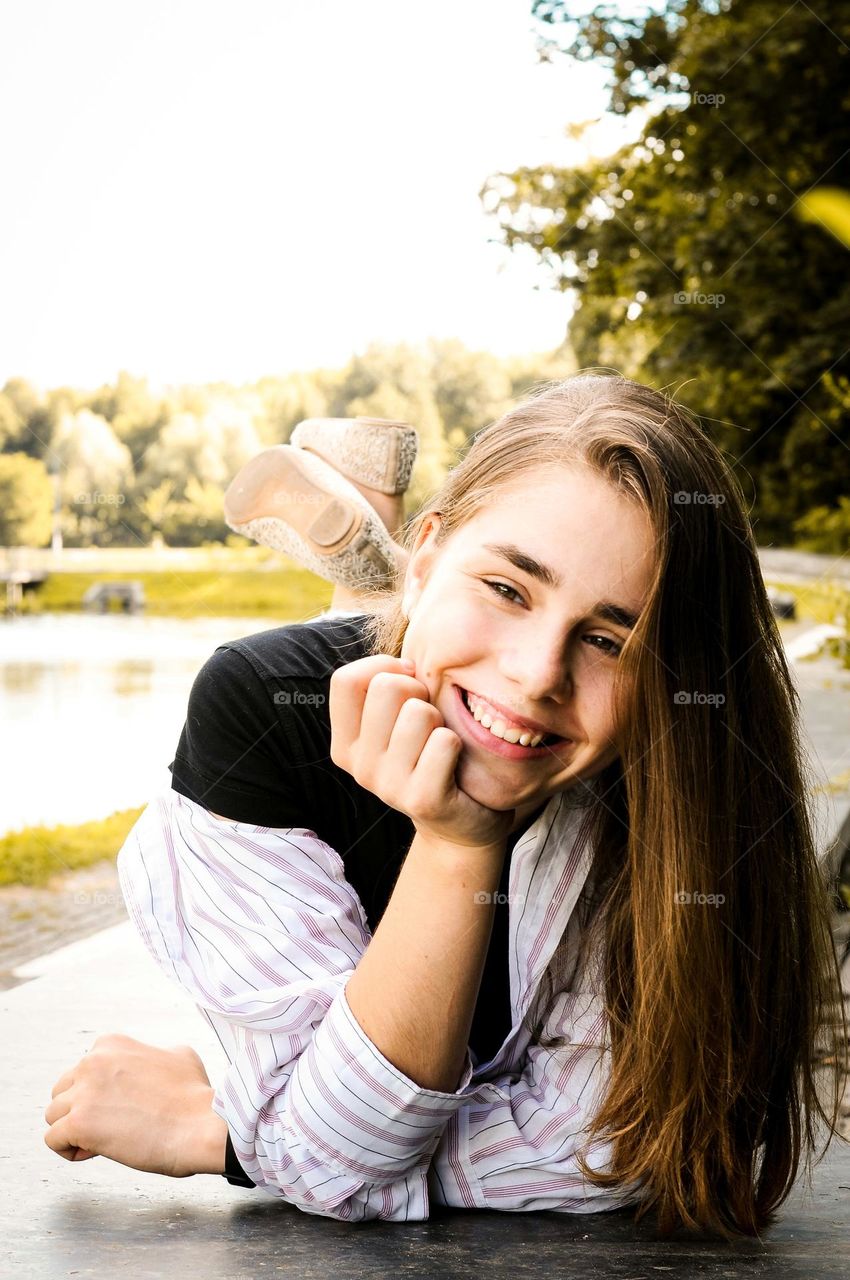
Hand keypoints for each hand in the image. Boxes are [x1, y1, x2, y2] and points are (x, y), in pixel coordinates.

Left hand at [43, 1034, 228, 1178]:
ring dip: (73, 1130)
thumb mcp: (178, 1054)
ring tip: (102, 1141)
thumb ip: (152, 1055)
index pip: (84, 1070)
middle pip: (63, 1091)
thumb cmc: (195, 1097)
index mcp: (112, 1044)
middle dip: (82, 1110)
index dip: (100, 1093)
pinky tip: (95, 1152)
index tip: (121, 1107)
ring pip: (53, 1115)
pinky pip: (53, 1140)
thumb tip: (152, 1063)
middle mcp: (93, 1062)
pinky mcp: (79, 1123)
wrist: (202, 1125)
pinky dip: (69, 1151)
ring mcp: (84, 1092)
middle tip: (111, 1126)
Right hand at [329, 654, 514, 850]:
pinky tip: (454, 763)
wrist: (458, 823)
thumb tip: (407, 663)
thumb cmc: (429, 756)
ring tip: (440, 743)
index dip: (382, 666)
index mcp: (345, 743)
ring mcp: (387, 786)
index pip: (345, 680)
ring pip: (418, 712)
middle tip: (429, 719)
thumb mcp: (396, 724)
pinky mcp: (422, 800)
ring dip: (440, 720)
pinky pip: (444, 741)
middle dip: (418, 691)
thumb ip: (386, 690)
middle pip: (386, 687)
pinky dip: (457, 744)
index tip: (408, 681)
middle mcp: (359, 766)